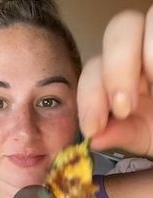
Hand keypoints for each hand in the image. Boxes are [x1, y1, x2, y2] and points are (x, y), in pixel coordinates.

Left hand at [77, 6, 152, 155]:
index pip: (95, 69)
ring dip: (148, 55)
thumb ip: (122, 134)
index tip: (94, 127)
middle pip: (119, 31)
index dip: (89, 96)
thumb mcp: (146, 136)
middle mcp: (140, 50)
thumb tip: (94, 139)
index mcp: (123, 74)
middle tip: (124, 108)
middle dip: (116, 71)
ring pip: (145, 18)